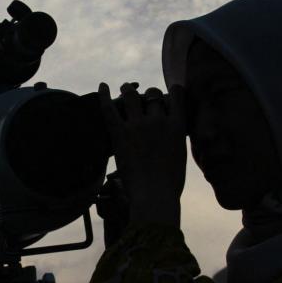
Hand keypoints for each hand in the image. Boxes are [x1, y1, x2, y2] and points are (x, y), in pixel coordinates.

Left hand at [99, 82, 185, 226]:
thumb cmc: (170, 185)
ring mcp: (138, 126)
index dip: (172, 90)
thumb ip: (175, 142)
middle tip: (143, 98)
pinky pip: (110, 109)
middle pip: (153, 95)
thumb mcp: (179, 158)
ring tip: (125, 89)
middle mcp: (159, 121)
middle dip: (149, 94)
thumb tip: (171, 138)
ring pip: (132, 96)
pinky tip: (102, 86)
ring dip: (128, 90)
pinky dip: (104, 95)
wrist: (155, 196)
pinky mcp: (120, 133)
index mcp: (177, 127)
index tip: (168, 92)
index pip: (177, 96)